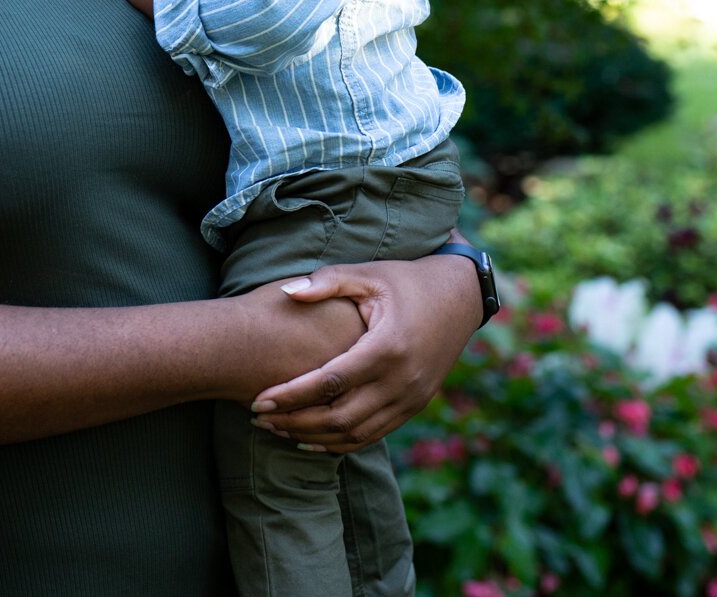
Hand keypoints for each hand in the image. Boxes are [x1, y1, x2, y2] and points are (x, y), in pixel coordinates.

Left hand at [247, 251, 483, 452]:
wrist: (459, 298)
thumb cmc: (406, 281)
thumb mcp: (368, 274)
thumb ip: (327, 282)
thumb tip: (287, 293)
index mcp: (387, 347)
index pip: (329, 382)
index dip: (291, 395)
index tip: (258, 399)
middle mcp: (402, 381)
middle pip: (339, 417)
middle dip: (295, 422)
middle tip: (259, 418)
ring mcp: (411, 398)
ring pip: (355, 434)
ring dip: (314, 436)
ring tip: (278, 429)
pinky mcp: (415, 406)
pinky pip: (374, 435)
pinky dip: (341, 442)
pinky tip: (311, 438)